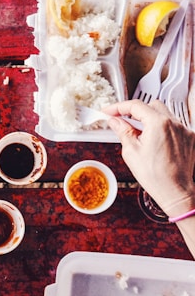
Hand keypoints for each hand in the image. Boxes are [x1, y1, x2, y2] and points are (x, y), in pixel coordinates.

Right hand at [103, 100, 194, 216]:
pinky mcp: (189, 138)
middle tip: (121, 120)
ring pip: (163, 114)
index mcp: (158, 123)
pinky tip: (153, 141)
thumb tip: (115, 121)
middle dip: (135, 111)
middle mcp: (174, 123)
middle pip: (151, 105)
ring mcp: (184, 130)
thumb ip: (123, 131)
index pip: (135, 106)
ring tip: (138, 132)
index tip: (109, 111)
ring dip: (149, 119)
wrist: (174, 190)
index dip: (118, 107)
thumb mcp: (131, 151)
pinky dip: (161, 128)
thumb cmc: (154, 175)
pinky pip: (173, 126)